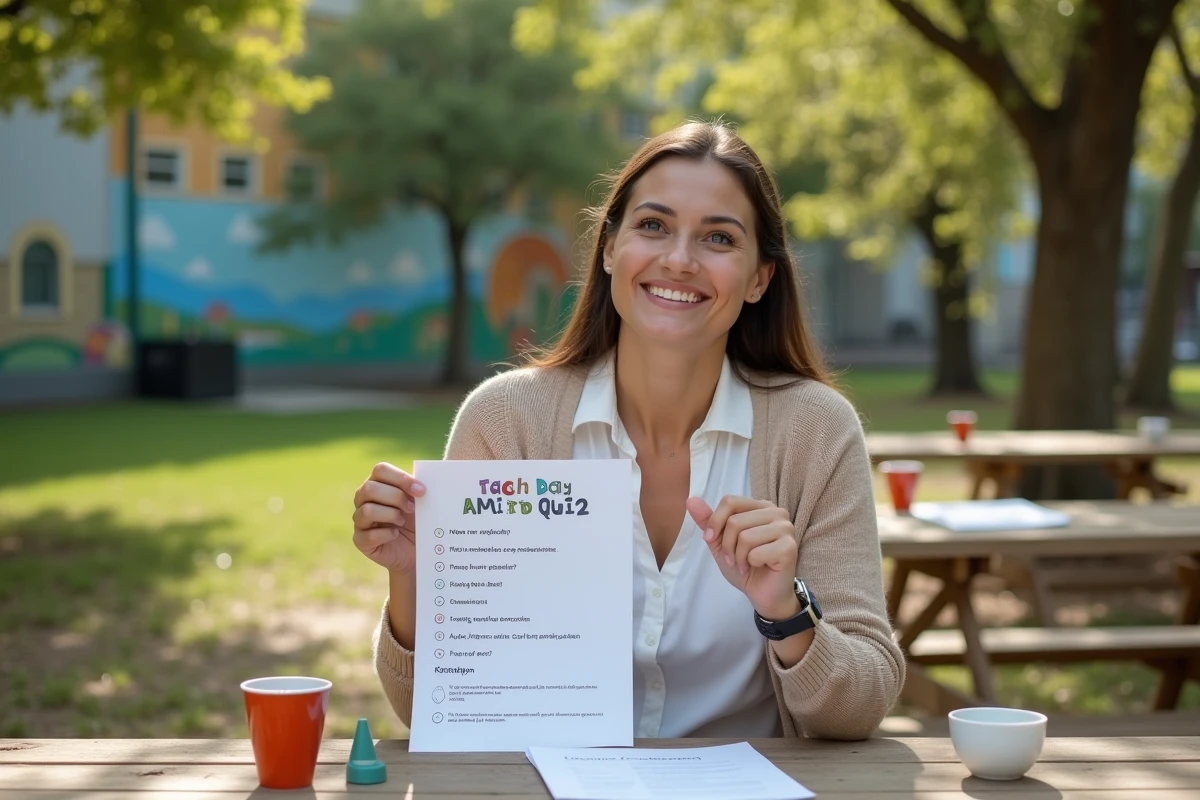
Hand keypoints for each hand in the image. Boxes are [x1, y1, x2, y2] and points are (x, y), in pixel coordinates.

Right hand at [352, 462, 425, 573]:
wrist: (418, 550)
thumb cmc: (418, 521)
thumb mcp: (421, 502)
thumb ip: (419, 488)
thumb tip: (428, 480)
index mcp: (378, 483)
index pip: (380, 470)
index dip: (401, 478)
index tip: (421, 490)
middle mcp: (364, 500)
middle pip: (370, 488)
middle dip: (396, 497)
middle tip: (412, 508)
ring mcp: (360, 520)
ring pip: (367, 510)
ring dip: (390, 515)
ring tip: (402, 521)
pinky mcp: (360, 541)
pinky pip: (368, 535)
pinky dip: (386, 534)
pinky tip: (395, 535)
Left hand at [685, 495, 799, 619]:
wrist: (763, 593)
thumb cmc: (745, 565)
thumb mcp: (720, 542)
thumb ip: (708, 521)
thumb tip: (691, 501)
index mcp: (761, 506)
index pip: (730, 501)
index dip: (715, 522)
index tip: (711, 540)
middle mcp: (777, 513)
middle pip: (736, 521)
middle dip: (727, 546)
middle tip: (733, 559)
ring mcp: (786, 529)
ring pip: (745, 537)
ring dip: (738, 557)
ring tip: (745, 564)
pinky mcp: (789, 548)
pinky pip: (757, 553)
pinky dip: (751, 564)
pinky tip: (758, 567)